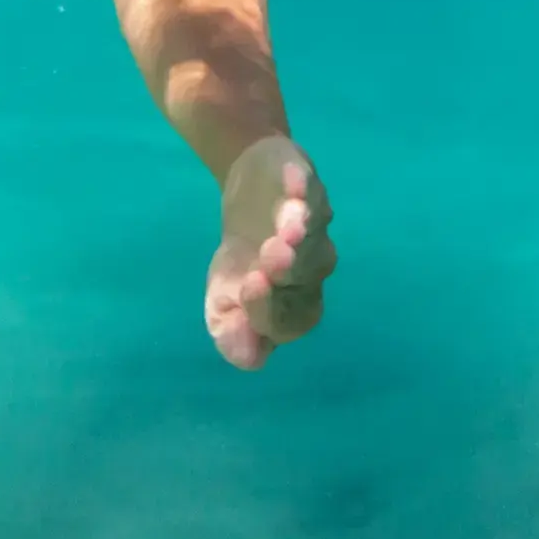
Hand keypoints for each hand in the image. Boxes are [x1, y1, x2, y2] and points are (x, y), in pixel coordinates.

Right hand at [206, 136, 334, 369]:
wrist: (249, 192)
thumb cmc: (242, 256)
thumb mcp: (222, 295)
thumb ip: (230, 327)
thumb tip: (247, 358)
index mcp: (291, 304)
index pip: (287, 320)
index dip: (267, 309)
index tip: (246, 288)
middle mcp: (310, 272)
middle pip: (307, 279)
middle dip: (289, 271)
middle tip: (270, 258)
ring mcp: (315, 230)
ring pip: (315, 237)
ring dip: (301, 234)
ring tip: (287, 230)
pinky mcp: (312, 192)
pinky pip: (314, 192)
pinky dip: (303, 187)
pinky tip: (292, 180)